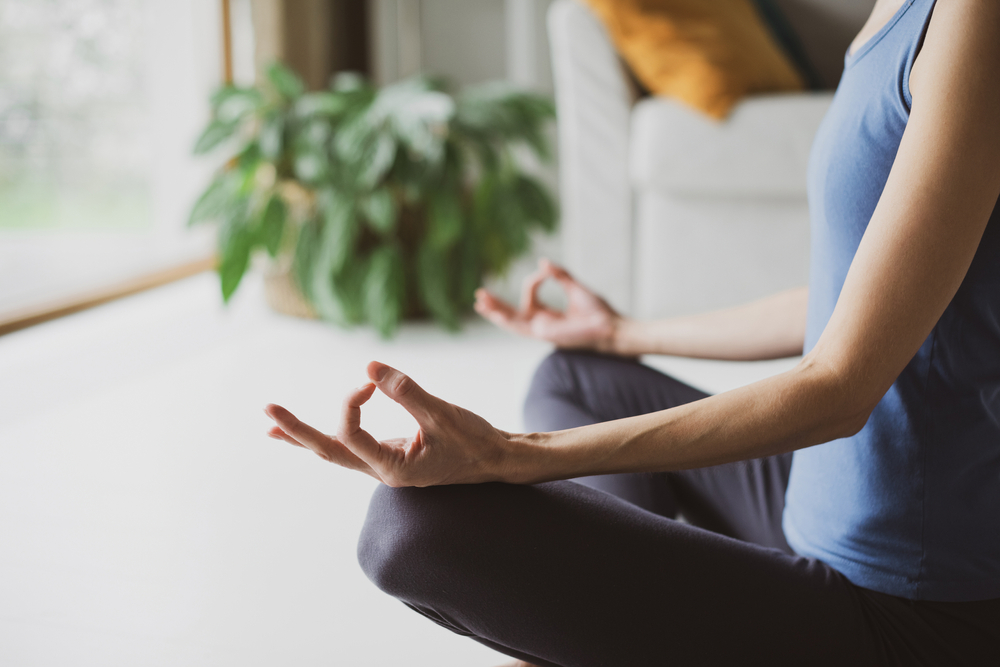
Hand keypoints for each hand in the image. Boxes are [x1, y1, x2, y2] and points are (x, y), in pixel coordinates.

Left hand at [264, 361, 512, 486]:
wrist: (499, 460)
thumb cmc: (476, 441)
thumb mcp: (443, 414)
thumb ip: (407, 391)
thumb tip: (370, 366)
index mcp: (393, 469)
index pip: (351, 435)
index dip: (352, 402)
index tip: (371, 380)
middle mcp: (383, 471)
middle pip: (329, 452)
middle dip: (297, 432)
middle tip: (266, 412)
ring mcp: (386, 466)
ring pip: (336, 452)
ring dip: (304, 437)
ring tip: (272, 426)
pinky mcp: (392, 457)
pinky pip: (351, 447)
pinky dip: (329, 436)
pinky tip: (311, 434)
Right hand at [474, 259, 622, 352]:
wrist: (610, 327)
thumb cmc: (599, 312)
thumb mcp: (575, 288)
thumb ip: (559, 275)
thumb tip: (542, 262)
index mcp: (550, 316)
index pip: (530, 297)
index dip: (533, 280)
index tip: (544, 270)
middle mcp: (543, 325)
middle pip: (513, 315)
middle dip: (496, 305)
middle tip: (479, 295)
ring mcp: (543, 331)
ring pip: (512, 322)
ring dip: (495, 312)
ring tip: (479, 302)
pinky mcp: (545, 334)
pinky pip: (522, 326)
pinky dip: (507, 320)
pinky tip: (495, 313)